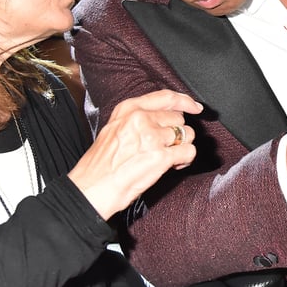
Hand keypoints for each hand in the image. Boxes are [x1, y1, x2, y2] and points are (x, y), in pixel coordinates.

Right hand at [68, 90, 202, 219]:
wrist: (91, 189)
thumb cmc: (100, 165)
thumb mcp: (113, 129)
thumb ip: (136, 119)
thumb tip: (163, 119)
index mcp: (128, 109)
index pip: (165, 97)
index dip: (184, 101)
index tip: (195, 107)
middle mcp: (140, 119)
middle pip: (178, 118)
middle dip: (176, 134)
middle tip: (165, 148)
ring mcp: (151, 137)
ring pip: (187, 135)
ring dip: (182, 147)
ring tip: (168, 158)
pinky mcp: (161, 157)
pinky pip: (189, 152)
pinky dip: (185, 160)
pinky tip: (174, 166)